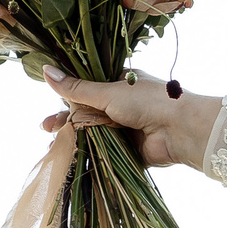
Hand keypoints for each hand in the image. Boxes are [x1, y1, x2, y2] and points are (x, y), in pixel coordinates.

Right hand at [39, 66, 220, 169]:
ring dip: (74, 139)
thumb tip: (45, 70)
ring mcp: (125, 128)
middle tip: (46, 128)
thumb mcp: (107, 92)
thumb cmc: (148, 102)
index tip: (49, 105)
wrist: (181, 130)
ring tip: (55, 146)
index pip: (86, 90)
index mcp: (118, 85)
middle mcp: (121, 105)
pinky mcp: (129, 149)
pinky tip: (71, 157)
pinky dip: (88, 154)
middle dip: (66, 121)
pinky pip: (105, 151)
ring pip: (93, 133)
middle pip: (86, 113)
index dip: (65, 98)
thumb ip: (76, 89)